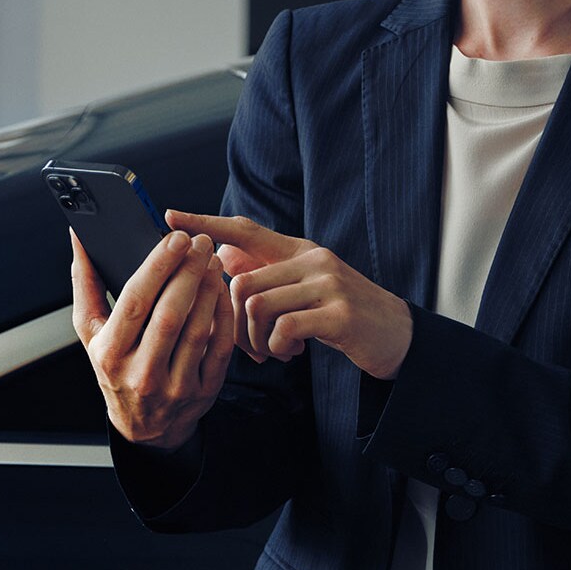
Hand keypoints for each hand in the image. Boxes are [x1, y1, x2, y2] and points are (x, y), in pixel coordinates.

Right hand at [71, 229, 236, 448]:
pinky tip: (222, 292)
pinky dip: (224, 316)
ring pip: (198, 330)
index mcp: (110, 353)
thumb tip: (79, 237)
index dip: (157, 267)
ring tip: (212, 262)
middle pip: (170, 314)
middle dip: (188, 273)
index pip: (134, 303)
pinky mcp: (204, 391)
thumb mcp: (91, 331)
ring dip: (209, 290)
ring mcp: (175, 385)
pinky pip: (220, 348)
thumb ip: (85, 283)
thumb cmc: (116, 367)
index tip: (174, 238)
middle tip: (201, 243)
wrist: (143, 426)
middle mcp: (141, 372)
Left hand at [165, 210, 413, 380]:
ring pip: (257, 305)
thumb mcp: (307, 288)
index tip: (171, 216)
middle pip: (242, 281)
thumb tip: (224, 254)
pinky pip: (283, 328)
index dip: (207, 223)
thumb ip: (269, 272)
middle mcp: (314, 260)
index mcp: (301, 251)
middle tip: (253, 346)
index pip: (246, 230)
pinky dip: (277, 347)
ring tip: (275, 351)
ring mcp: (328, 284)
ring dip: (256, 339)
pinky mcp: (338, 314)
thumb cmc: (346, 315)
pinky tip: (292, 352)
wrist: (399, 337)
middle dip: (236, 322)